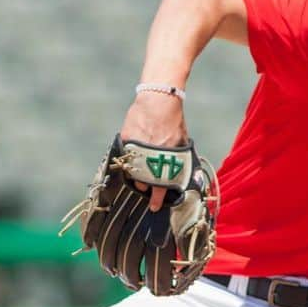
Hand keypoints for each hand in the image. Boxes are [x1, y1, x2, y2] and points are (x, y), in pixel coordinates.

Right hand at [120, 90, 187, 209]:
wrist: (159, 99)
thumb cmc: (174, 120)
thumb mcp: (182, 142)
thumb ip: (179, 157)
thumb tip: (181, 172)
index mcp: (166, 158)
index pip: (160, 186)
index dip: (157, 199)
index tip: (155, 207)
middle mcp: (149, 156)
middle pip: (143, 181)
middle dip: (145, 186)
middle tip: (146, 187)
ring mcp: (135, 148)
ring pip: (132, 170)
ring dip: (136, 174)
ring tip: (142, 169)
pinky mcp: (126, 139)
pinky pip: (126, 155)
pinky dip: (131, 157)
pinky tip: (137, 153)